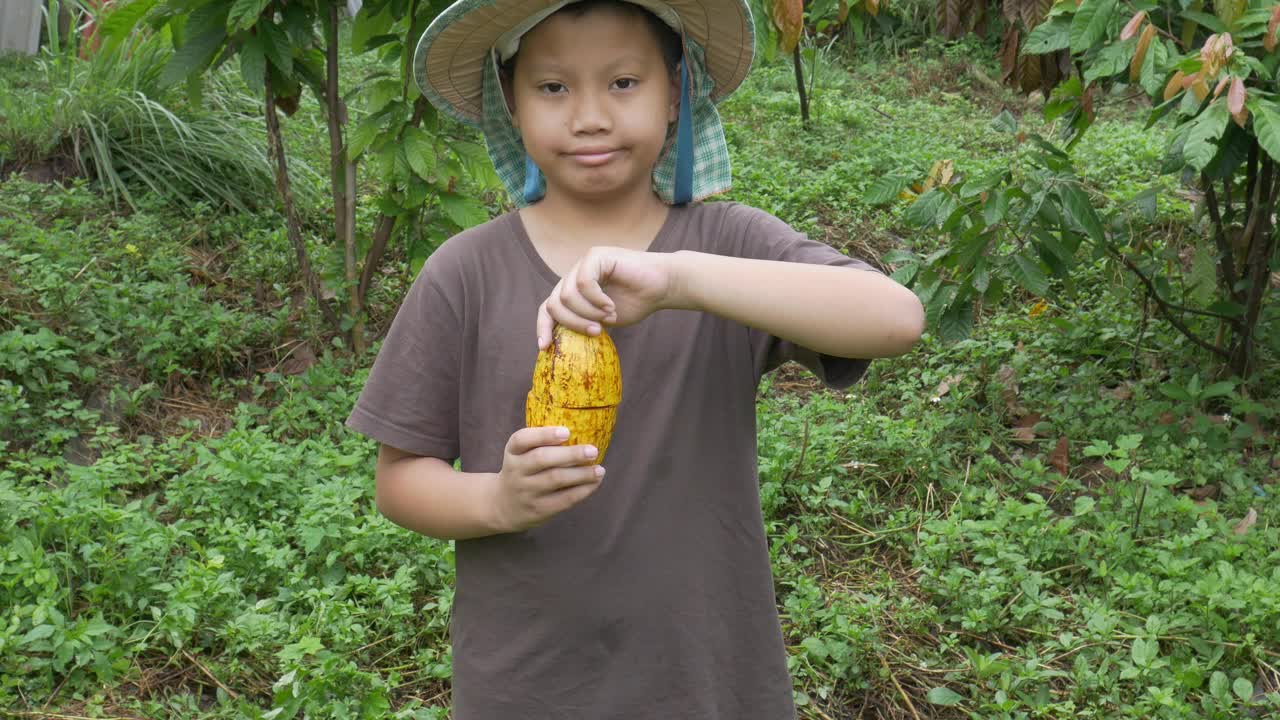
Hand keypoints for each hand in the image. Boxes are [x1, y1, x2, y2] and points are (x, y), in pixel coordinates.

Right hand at [490, 426, 604, 532]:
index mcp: (513, 452)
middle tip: (593, 451)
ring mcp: (526, 492)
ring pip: (556, 480)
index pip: (522, 439)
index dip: (544, 435)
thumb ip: (542, 443)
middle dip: (570, 454)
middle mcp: (516, 471)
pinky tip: (594, 482)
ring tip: (599, 469)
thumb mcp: (521, 454)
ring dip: (581, 474)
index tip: (566, 431)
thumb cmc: (523, 471)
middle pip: (542, 459)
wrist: (504, 506)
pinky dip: (582, 490)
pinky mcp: (538, 509)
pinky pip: (563, 499)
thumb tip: (583, 429)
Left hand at [536, 247, 678, 348]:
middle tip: (596, 332)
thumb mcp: (604, 320)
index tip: (544, 347)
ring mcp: (583, 263)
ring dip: (588, 313)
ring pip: (566, 296)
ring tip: (609, 316)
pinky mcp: (595, 256)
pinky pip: (584, 283)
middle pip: (553, 303)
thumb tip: (559, 341)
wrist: (662, 285)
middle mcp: (575, 275)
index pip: (548, 307)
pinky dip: (597, 300)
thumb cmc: (637, 302)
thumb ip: (583, 324)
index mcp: (574, 290)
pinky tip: (611, 305)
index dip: (543, 327)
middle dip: (572, 323)